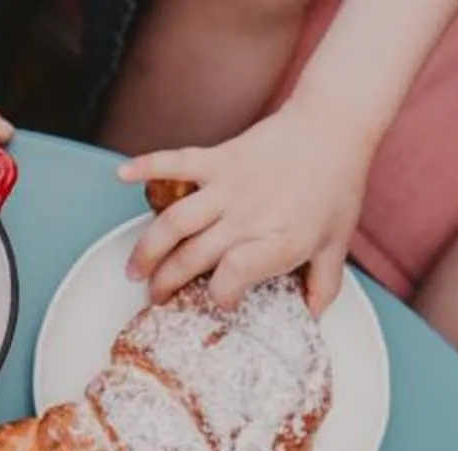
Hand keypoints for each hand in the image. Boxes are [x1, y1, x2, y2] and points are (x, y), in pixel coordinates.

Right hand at [119, 113, 363, 311]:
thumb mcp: (337, 244)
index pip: (233, 277)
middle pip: (192, 258)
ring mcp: (230, 186)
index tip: (216, 303)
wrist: (334, 125)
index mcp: (278, 241)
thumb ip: (324, 285)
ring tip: (134, 270)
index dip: (218, 296)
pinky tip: (121, 176)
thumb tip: (310, 317)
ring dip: (148, 249)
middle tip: (155, 299)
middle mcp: (248, 217)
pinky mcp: (219, 159)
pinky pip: (176, 162)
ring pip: (175, 223)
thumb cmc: (336, 186)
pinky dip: (147, 165)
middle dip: (166, 285)